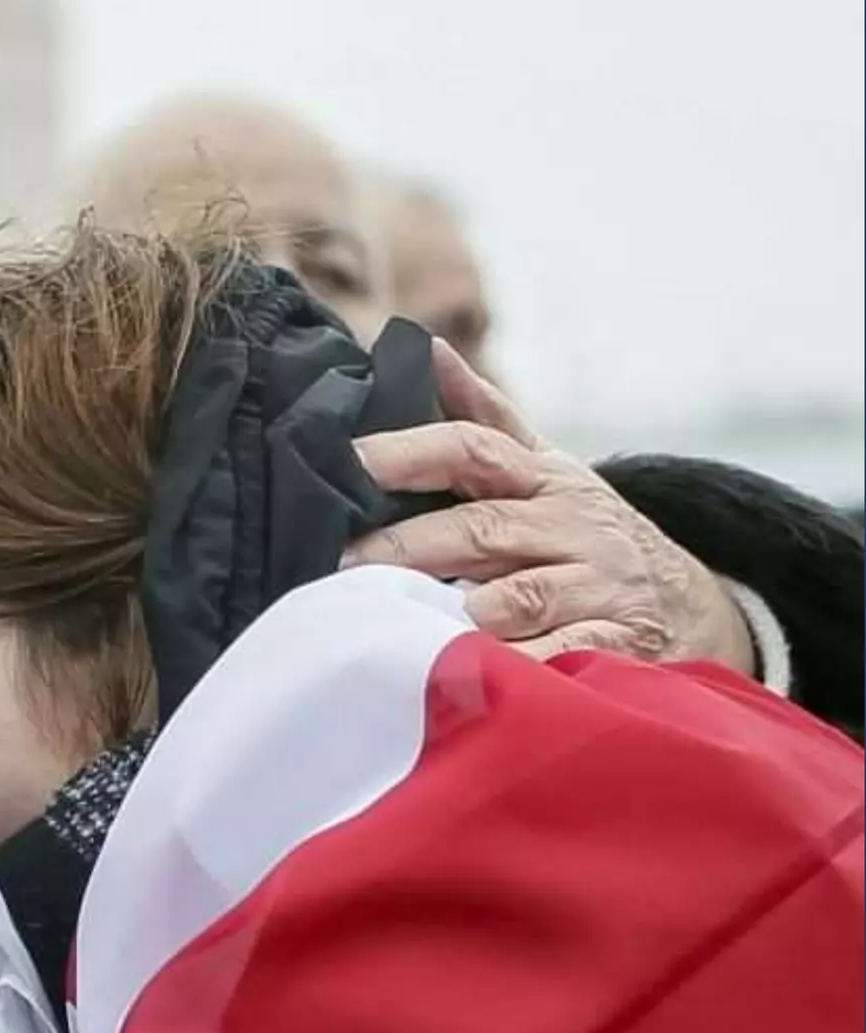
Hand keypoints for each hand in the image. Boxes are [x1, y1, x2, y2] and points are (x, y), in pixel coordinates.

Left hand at [345, 339, 755, 672]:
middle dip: (409, 545)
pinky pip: (563, 657)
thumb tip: (425, 350)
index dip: (410, 452)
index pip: (472, 449)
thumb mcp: (546, 471)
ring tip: (401, 619)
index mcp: (543, 479)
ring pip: (520, 596)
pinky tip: (474, 675)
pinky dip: (521, 667)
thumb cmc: (586, 534)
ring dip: (462, 607)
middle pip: (481, 529)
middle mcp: (571, 527)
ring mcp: (598, 588)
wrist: (696, 605)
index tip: (350, 461)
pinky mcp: (619, 648)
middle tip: (344, 562)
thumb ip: (485, 417)